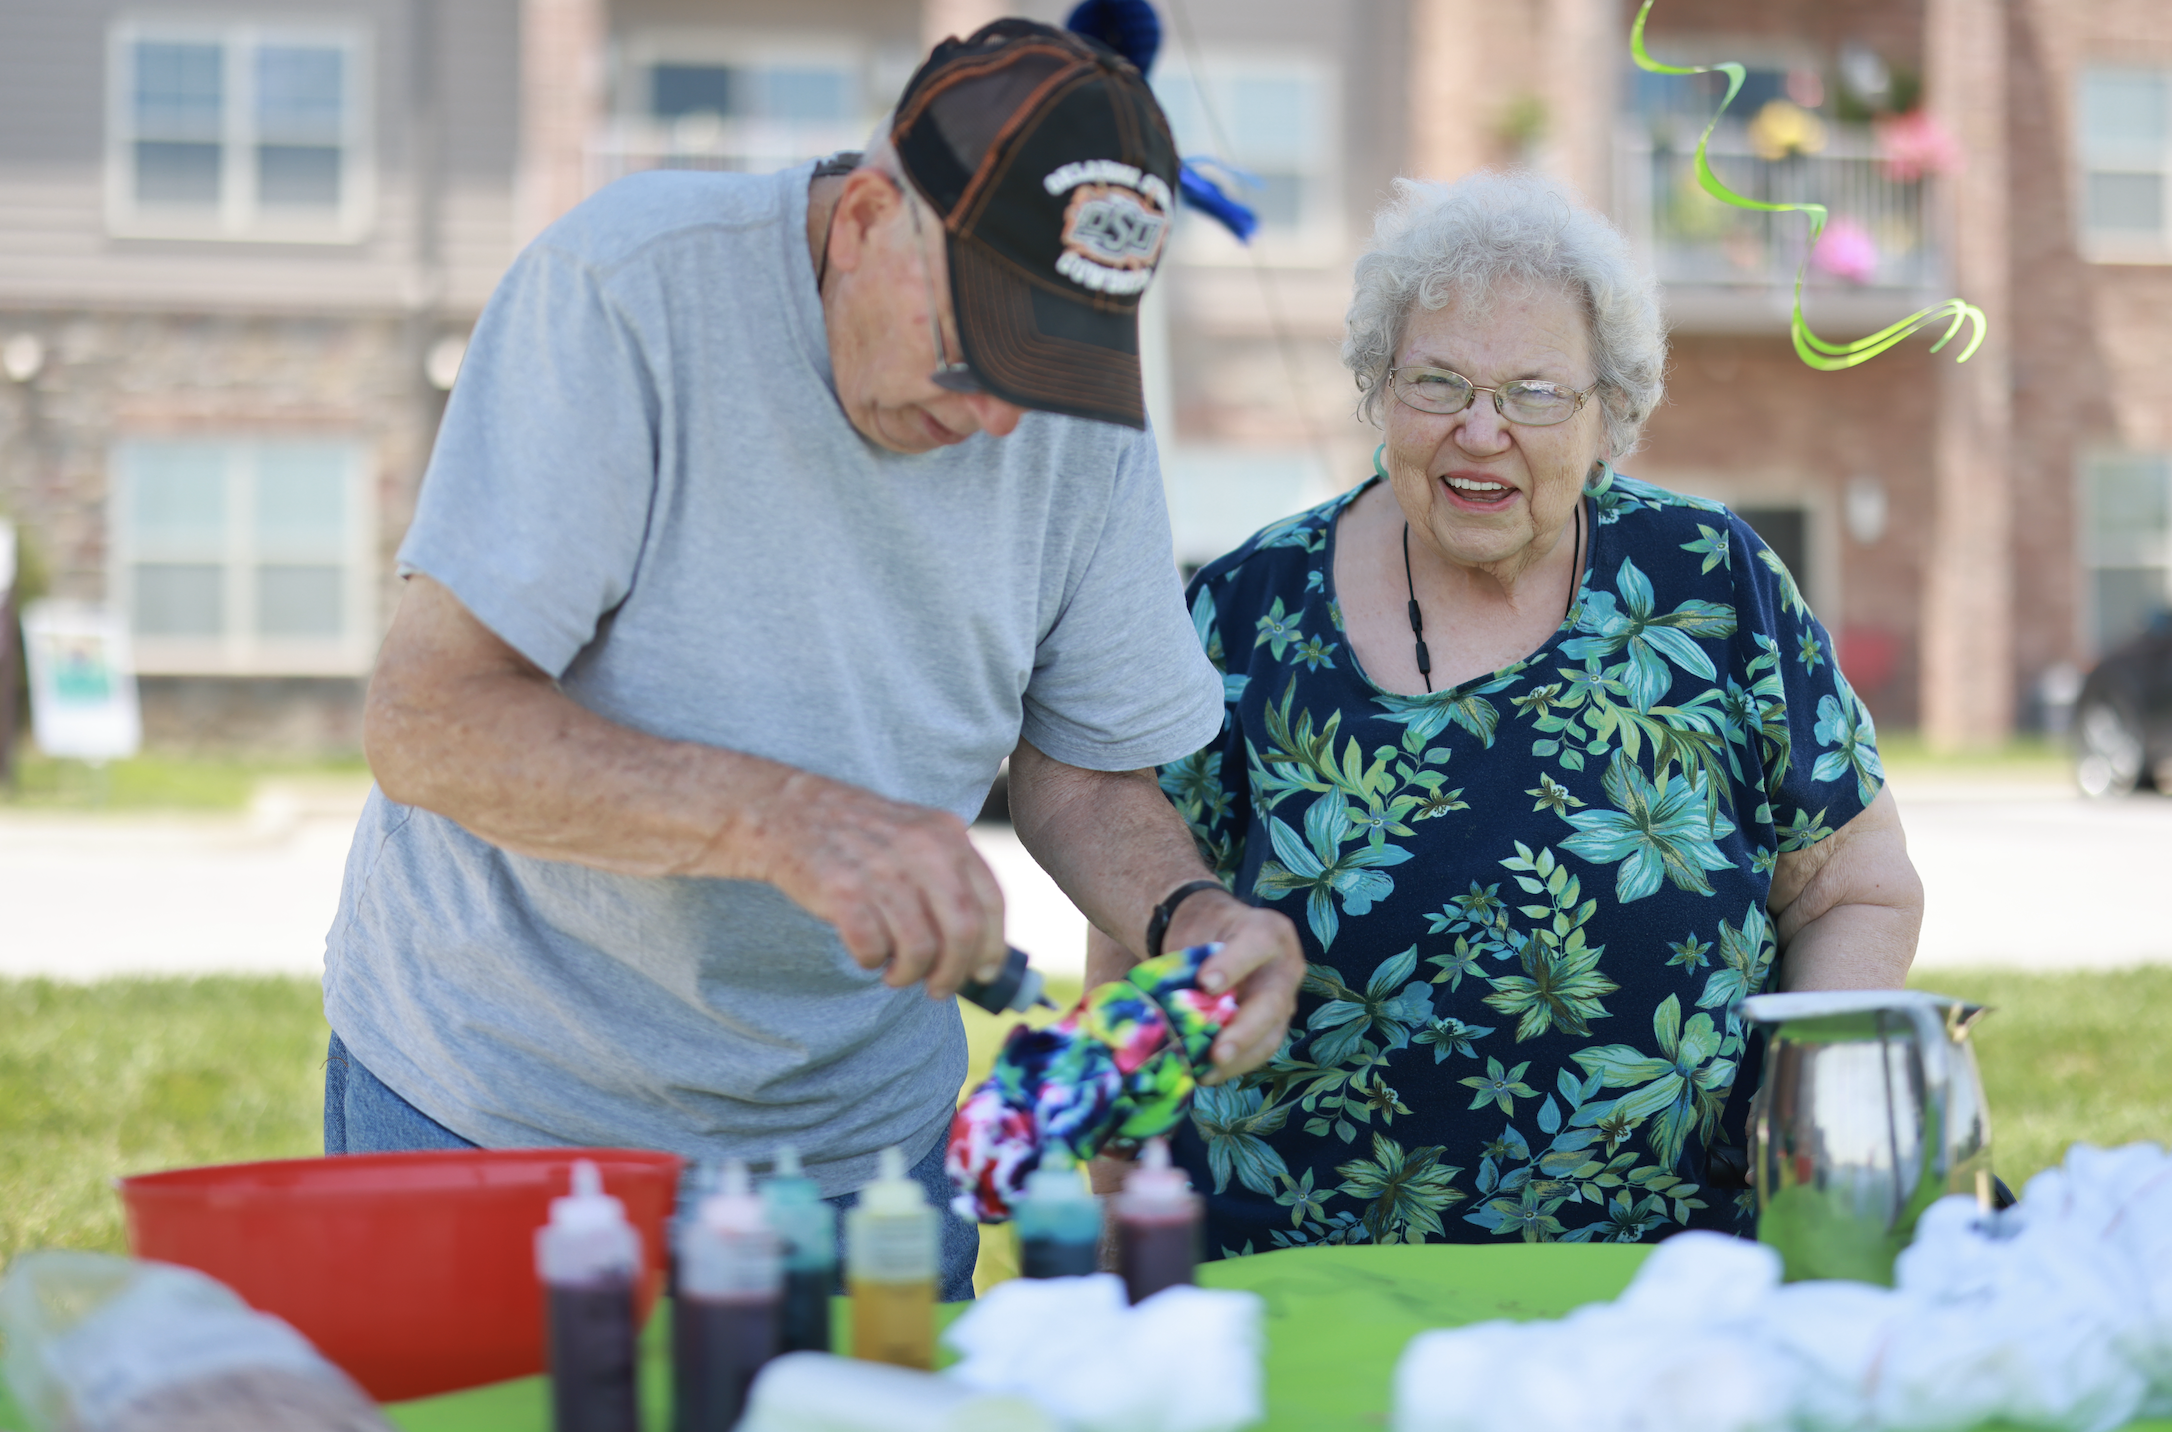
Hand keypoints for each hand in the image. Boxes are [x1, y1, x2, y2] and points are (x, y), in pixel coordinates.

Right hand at [727, 767, 1006, 997]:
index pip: (990, 901)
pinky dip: (871, 961)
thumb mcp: (915, 835)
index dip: (993, 946)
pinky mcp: (843, 890)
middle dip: (954, 972)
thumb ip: (950, 876)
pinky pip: (873, 949)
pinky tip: (865, 953)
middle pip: (962, 932)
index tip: (985, 973)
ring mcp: (882, 868)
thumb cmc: (857, 836)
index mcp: (947, 834)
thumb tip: (982, 949)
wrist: (786, 811)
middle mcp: (922, 848)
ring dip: (909, 974)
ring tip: (895, 973)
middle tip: (939, 989)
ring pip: (920, 949)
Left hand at [1161, 889, 1301, 1083]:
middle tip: (1217, 1052)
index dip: (1233, 966)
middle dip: (1244, 1030)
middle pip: (1272, 1002)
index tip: (1205, 983)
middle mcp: (1285, 967)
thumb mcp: (1199, 933)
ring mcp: (1285, 1000)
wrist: (1219, 937)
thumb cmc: (1205, 933)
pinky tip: (1205, 1074)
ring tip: (1207, 1072)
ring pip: (1270, 1035)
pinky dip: (1233, 1065)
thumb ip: (1190, 963)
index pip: (1256, 945)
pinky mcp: (1275, 1027)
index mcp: (1268, 932)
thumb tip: (1168, 1006)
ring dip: (1239, 1058)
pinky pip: (1259, 1050)